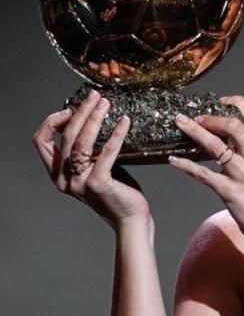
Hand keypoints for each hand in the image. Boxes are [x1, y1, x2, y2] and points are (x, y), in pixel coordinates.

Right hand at [32, 89, 148, 228]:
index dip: (52, 121)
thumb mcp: (94, 168)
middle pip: (65, 137)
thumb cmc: (116, 191)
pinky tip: (125, 122)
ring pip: (81, 143)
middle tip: (94, 96)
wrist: (130, 219)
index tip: (70, 108)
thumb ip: (86, 152)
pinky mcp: (98, 184)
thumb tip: (90, 119)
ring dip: (94, 119)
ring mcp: (79, 183)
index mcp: (57, 174)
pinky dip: (116, 134)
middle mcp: (64, 179)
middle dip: (80, 112)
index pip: (41, 141)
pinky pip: (106, 153)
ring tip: (106, 103)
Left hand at [168, 95, 243, 247]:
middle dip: (210, 117)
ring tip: (179, 123)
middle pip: (233, 124)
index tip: (220, 101)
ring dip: (194, 132)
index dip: (236, 103)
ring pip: (216, 145)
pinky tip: (174, 160)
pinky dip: (185, 166)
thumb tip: (230, 144)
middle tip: (195, 116)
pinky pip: (203, 174)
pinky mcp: (231, 192)